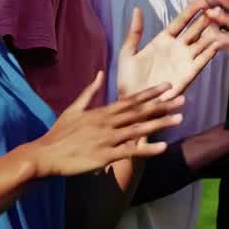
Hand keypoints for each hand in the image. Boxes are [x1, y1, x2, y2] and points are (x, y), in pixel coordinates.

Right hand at [30, 72, 184, 177]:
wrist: (46, 154)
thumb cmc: (59, 133)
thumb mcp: (74, 108)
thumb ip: (89, 91)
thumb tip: (98, 73)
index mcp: (102, 112)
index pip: (131, 100)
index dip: (151, 93)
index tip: (167, 86)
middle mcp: (108, 123)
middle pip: (140, 112)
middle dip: (162, 104)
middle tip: (183, 98)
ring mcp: (108, 139)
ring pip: (139, 129)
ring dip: (160, 123)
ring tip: (179, 118)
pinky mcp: (105, 155)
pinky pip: (130, 151)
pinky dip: (146, 148)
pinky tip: (162, 147)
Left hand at [117, 0, 228, 99]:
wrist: (133, 105)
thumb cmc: (128, 81)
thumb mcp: (128, 53)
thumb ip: (134, 32)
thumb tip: (136, 8)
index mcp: (163, 40)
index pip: (182, 20)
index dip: (193, 9)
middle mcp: (177, 48)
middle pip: (197, 28)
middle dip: (208, 17)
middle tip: (218, 5)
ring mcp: (184, 60)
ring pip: (203, 42)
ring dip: (213, 31)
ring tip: (223, 19)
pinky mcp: (188, 74)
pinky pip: (202, 60)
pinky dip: (211, 50)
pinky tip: (219, 41)